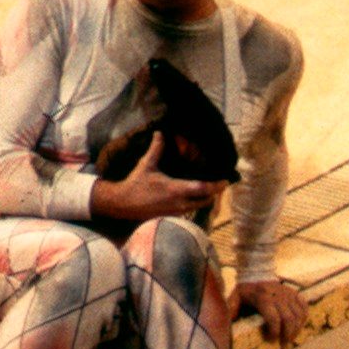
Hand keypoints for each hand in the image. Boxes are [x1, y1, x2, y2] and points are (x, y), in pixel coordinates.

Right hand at [89, 133, 224, 222]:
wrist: (123, 204)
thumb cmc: (136, 183)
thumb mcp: (147, 164)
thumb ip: (156, 149)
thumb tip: (160, 132)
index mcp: (176, 189)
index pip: (203, 189)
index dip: (216, 186)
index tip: (225, 181)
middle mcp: (179, 203)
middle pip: (206, 201)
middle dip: (214, 194)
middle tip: (219, 185)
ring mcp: (176, 212)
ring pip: (198, 207)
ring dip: (205, 200)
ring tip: (208, 190)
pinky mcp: (171, 216)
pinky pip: (190, 211)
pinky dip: (195, 205)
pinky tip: (193, 198)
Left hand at [236, 277, 309, 345]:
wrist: (257, 273)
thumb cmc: (246, 290)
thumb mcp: (235, 297)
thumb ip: (232, 308)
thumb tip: (229, 323)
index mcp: (262, 298)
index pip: (273, 318)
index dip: (274, 332)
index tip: (271, 340)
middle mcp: (277, 296)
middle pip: (289, 319)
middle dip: (288, 334)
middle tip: (283, 343)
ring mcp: (287, 294)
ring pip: (298, 314)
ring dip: (297, 328)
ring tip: (290, 337)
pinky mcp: (294, 293)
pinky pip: (304, 306)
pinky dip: (304, 317)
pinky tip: (299, 325)